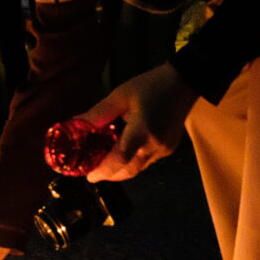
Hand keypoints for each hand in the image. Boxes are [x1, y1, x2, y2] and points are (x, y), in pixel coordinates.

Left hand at [81, 65, 197, 182]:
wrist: (183, 83)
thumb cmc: (150, 86)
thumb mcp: (120, 96)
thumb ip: (98, 114)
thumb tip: (76, 125)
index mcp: (142, 131)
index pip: (120, 160)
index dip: (103, 171)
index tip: (90, 176)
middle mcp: (154, 146)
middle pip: (129, 171)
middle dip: (110, 175)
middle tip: (94, 172)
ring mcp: (164, 149)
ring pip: (139, 169)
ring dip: (121, 170)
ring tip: (105, 164)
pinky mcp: (169, 148)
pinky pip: (147, 161)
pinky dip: (133, 162)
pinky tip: (124, 153)